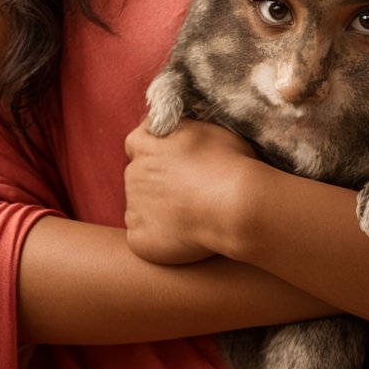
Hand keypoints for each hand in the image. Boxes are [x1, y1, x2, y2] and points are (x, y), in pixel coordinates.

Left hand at [124, 116, 256, 264]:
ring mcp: (134, 208)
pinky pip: (142, 236)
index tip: (172, 157)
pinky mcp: (139, 239)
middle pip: (138, 175)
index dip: (154, 148)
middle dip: (156, 180)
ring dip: (156, 209)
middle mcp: (134, 174)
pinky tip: (182, 235)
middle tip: (186, 189)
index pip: (137, 141)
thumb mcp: (206, 129)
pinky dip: (157, 237)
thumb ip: (183, 129)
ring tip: (189, 214)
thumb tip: (179, 129)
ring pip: (139, 207)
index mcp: (146, 145)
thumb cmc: (228, 165)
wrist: (235, 207)